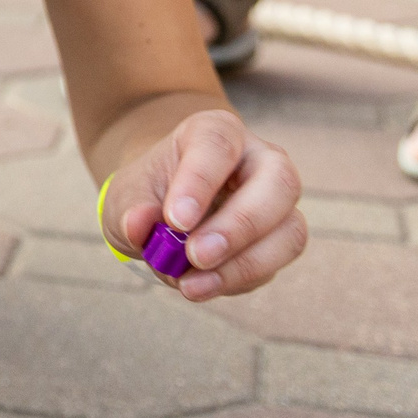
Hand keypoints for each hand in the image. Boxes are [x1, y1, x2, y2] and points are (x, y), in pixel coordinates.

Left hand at [98, 109, 305, 301]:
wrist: (164, 212)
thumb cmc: (150, 194)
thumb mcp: (127, 196)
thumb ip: (131, 209)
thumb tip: (139, 225)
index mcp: (216, 132)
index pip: (218, 145)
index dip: (200, 181)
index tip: (176, 220)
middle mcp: (260, 160)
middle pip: (279, 181)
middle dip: (239, 225)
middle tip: (196, 255)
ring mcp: (278, 202)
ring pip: (290, 230)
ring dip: (243, 264)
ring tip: (190, 283)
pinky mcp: (280, 240)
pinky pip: (275, 264)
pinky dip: (238, 280)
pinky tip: (201, 285)